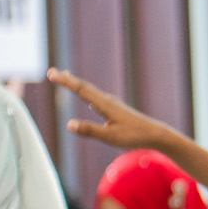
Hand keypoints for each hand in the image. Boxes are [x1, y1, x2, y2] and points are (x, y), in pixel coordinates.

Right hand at [49, 68, 177, 151]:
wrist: (156, 134)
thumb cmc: (134, 136)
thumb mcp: (110, 136)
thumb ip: (89, 130)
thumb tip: (69, 125)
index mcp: (104, 104)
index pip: (81, 89)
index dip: (65, 81)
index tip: (51, 74)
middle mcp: (108, 101)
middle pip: (84, 87)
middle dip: (67, 80)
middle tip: (52, 72)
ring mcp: (113, 105)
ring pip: (91, 92)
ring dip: (77, 85)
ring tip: (67, 79)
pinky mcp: (117, 111)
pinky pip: (99, 99)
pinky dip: (89, 96)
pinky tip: (90, 101)